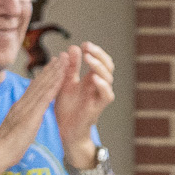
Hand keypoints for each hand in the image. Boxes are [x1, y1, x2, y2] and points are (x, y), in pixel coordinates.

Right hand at [0, 51, 71, 173]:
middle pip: (39, 82)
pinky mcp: (31, 115)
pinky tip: (62, 77)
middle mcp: (22, 104)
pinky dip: (54, 85)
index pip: (34, 89)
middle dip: (52, 68)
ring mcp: (26, 108)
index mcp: (20, 107)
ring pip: (43, 85)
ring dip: (55, 71)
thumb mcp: (18, 129)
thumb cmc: (8, 147)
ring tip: (65, 59)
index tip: (54, 67)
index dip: (45, 77)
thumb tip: (28, 118)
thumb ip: (24, 121)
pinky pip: (45, 97)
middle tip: (63, 56)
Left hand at [53, 44, 115, 163]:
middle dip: (99, 55)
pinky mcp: (98, 107)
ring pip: (109, 78)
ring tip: (88, 58)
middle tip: (88, 47)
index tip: (84, 44)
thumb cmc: (67, 108)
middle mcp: (98, 86)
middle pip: (108, 66)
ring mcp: (99, 96)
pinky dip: (103, 86)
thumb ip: (70, 67)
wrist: (65, 130)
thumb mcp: (65, 82)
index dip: (95, 52)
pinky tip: (94, 78)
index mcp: (91, 79)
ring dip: (99, 67)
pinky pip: (107, 95)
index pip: (100, 61)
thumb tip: (73, 47)